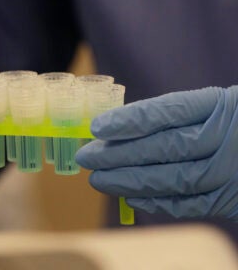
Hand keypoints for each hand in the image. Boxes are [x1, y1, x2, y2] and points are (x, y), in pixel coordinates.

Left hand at [76, 86, 237, 221]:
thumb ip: (171, 116)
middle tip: (87, 158)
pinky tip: (129, 197)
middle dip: (118, 154)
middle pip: (163, 147)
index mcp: (218, 105)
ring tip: (98, 179)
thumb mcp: (209, 106)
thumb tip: (117, 130)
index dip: (128, 121)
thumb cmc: (229, 122)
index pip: (166, 112)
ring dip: (128, 181)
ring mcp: (228, 170)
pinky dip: (156, 202)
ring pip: (172, 179)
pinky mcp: (229, 198)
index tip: (97, 128)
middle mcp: (225, 137)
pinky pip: (188, 204)